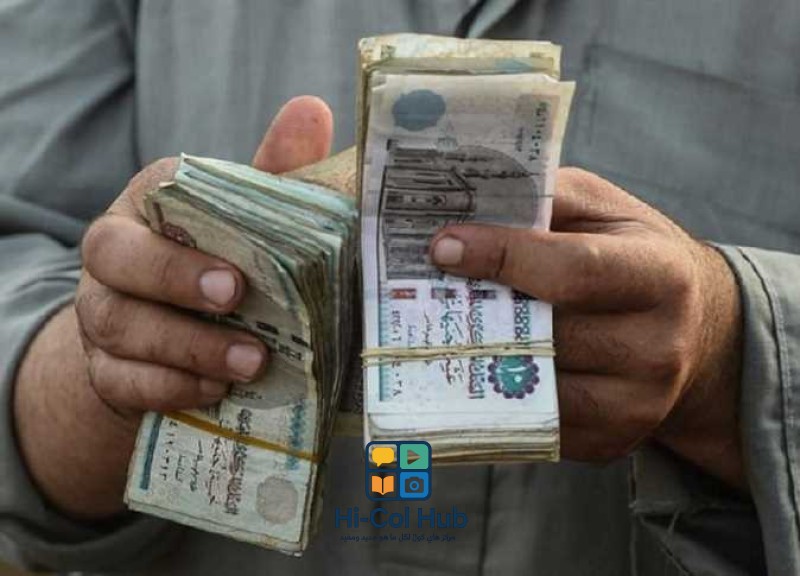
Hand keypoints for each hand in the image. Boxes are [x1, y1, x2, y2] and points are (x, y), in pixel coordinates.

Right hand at [14, 96, 334, 516]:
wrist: (170, 333)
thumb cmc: (219, 260)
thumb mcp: (247, 217)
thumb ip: (275, 171)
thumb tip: (312, 109)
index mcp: (150, 206)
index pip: (153, 197)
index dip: (190, 225)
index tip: (238, 265)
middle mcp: (113, 255)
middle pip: (115, 258)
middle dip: (174, 279)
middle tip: (234, 298)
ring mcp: (103, 314)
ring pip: (120, 326)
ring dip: (186, 346)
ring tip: (249, 360)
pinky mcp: (105, 369)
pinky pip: (123, 381)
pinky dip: (170, 386)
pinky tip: (216, 389)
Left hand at [430, 168, 744, 488]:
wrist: (693, 330)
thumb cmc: (633, 257)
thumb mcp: (603, 210)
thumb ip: (544, 200)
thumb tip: (467, 209)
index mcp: (660, 275)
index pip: (572, 271)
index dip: (502, 257)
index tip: (444, 247)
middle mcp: (658, 348)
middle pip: (546, 334)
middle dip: (479, 310)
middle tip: (426, 290)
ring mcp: (637, 405)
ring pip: (532, 386)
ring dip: (480, 357)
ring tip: (445, 327)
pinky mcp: (610, 441)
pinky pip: (534, 425)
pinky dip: (496, 396)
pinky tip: (476, 366)